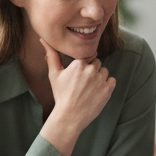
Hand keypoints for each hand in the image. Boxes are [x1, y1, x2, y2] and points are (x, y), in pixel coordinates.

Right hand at [38, 37, 116, 155]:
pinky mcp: (107, 90)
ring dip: (99, 77)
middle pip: (96, 63)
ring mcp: (100, 80)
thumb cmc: (61, 95)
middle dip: (91, 71)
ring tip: (89, 89)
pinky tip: (97, 92)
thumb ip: (51, 55)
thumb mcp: (54, 74)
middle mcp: (90, 70)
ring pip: (104, 71)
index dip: (83, 66)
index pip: (87, 56)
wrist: (69, 117)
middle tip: (83, 84)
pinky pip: (111, 80)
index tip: (79, 76)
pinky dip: (107, 85)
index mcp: (78, 64)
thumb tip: (43, 39)